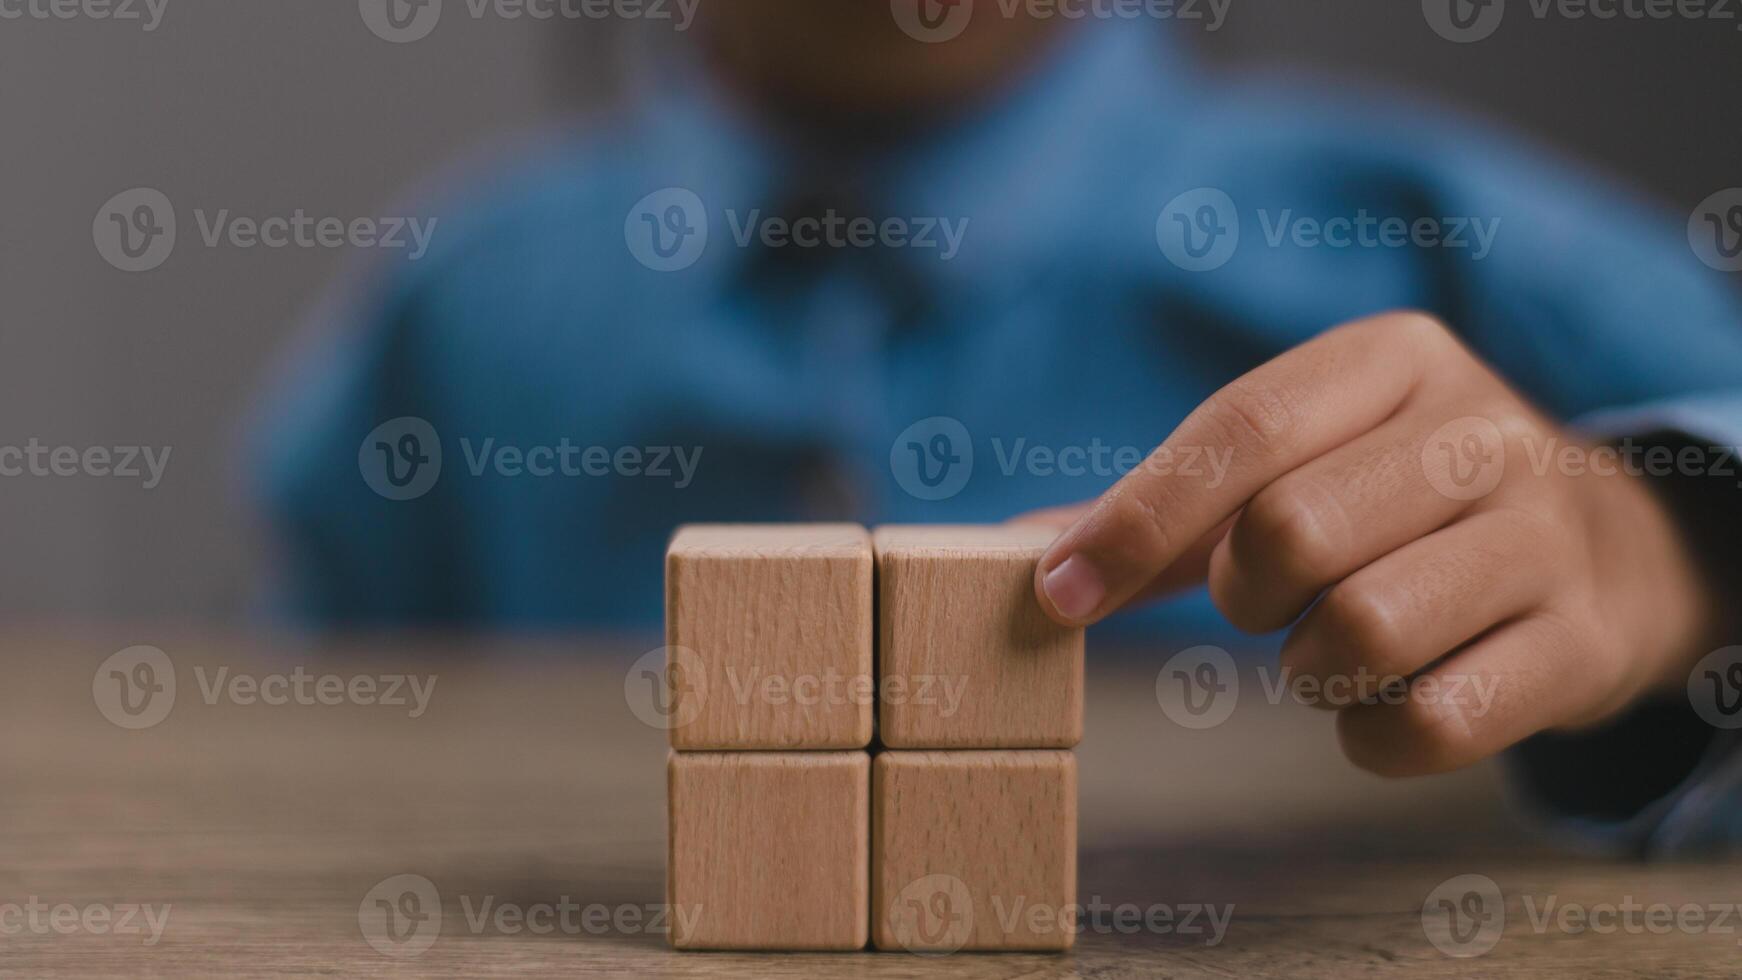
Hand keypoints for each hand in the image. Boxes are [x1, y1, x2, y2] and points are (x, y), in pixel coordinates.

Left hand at [1023, 312, 1720, 775]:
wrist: (1608, 550)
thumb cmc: (1402, 506)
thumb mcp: (1305, 465)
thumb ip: (1170, 513)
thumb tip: (1025, 553)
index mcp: (1392, 360)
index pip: (1241, 431)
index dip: (1135, 521)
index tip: (1059, 593)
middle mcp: (1480, 431)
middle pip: (1291, 532)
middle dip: (1242, 596)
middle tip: (1265, 605)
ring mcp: (1546, 536)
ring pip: (1364, 629)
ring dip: (1307, 670)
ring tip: (1328, 649)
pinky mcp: (1581, 644)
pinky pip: (1434, 722)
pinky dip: (1372, 738)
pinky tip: (1378, 708)